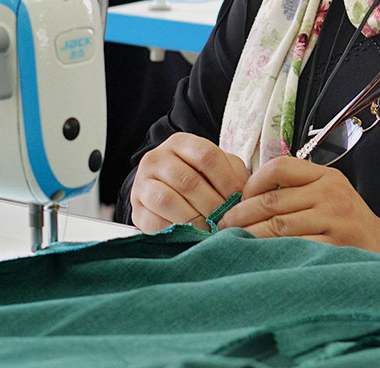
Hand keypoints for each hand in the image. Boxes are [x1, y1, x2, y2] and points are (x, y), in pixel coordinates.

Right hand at [128, 132, 248, 233]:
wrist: (166, 190)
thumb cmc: (200, 179)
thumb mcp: (218, 169)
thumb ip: (232, 175)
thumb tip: (243, 196)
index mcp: (180, 143)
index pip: (206, 156)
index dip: (226, 180)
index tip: (239, 200)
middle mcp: (157, 158)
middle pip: (188, 181)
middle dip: (212, 205)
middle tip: (227, 221)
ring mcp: (142, 183)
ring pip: (168, 200)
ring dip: (194, 219)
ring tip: (211, 230)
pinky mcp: (136, 209)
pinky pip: (155, 222)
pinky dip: (177, 231)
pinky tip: (192, 235)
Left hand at [219, 156, 379, 255]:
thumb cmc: (345, 219)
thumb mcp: (327, 192)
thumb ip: (296, 188)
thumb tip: (244, 193)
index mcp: (325, 176)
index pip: (279, 168)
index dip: (253, 182)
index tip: (239, 197)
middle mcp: (331, 194)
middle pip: (272, 200)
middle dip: (241, 214)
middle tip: (222, 224)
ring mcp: (334, 220)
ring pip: (277, 226)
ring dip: (250, 234)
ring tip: (233, 240)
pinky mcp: (335, 245)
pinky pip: (292, 247)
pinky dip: (270, 251)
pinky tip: (258, 254)